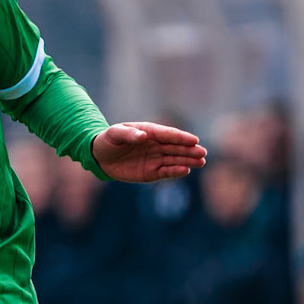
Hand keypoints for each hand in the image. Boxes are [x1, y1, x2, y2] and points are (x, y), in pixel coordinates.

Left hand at [91, 122, 206, 182]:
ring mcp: (155, 159)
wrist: (100, 157)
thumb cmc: (108, 140)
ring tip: (201, 162)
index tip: (194, 140)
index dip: (181, 137)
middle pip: (176, 147)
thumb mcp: (114, 134)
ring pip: (174, 159)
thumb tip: (143, 136)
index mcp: (149, 131)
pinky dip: (175, 172)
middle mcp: (156, 145)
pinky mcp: (151, 172)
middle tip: (203, 153)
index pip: (168, 134)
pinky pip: (165, 172)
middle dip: (189, 150)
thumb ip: (128, 134)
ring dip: (188, 161)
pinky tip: (185, 171)